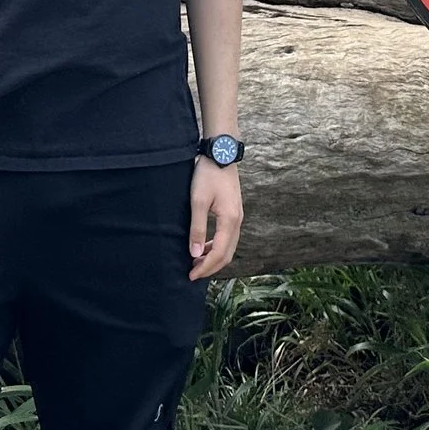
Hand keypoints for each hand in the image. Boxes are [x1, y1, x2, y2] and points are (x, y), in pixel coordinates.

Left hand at [187, 157, 243, 280]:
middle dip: (211, 267)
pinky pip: (228, 237)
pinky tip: (204, 247)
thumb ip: (197, 228)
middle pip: (227, 254)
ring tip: (196, 263)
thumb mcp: (198, 201)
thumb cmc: (208, 175)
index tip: (190, 275)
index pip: (219, 253)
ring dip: (214, 258)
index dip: (205, 268)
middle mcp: (237, 221)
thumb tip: (195, 254)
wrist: (221, 153)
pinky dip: (217, 247)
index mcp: (230, 220)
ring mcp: (237, 217)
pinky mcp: (234, 212)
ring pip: (229, 247)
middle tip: (192, 274)